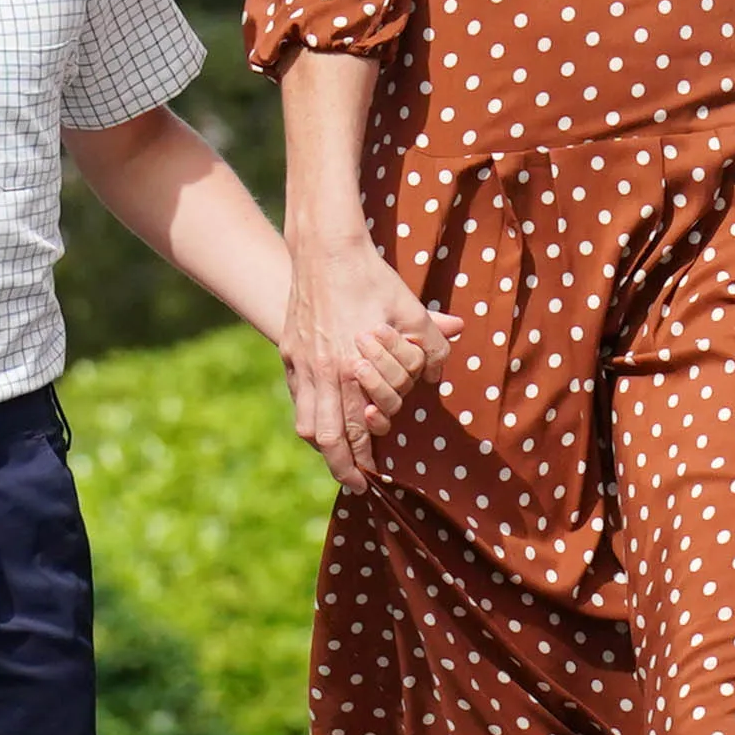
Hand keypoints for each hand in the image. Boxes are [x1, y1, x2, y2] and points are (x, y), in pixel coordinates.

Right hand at [283, 225, 452, 487]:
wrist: (324, 249)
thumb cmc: (371, 278)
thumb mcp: (409, 307)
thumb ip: (430, 340)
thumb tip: (444, 362)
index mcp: (352, 366)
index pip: (356, 429)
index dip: (364, 457)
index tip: (373, 475)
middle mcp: (322, 371)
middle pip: (326, 438)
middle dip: (341, 467)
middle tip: (355, 485)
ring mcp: (301, 362)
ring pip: (306, 421)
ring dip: (323, 446)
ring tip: (338, 460)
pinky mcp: (290, 350)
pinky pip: (299, 397)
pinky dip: (310, 417)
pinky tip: (324, 421)